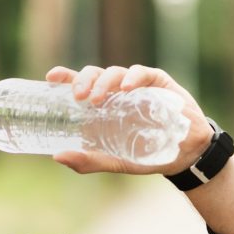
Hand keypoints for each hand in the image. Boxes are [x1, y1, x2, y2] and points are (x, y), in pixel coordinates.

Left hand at [44, 65, 213, 175]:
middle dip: (83, 80)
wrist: (183, 155)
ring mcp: (136, 85)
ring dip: (103, 82)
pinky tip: (126, 88)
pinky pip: (142, 73)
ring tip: (97, 99)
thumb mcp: (113, 161)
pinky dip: (132, 78)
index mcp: (102, 106)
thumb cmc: (145, 155)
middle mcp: (116, 92)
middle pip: (94, 75)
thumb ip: (87, 160)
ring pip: (114, 72)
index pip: (80, 85)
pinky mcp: (157, 82)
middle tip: (78, 96)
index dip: (65, 77)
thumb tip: (57, 156)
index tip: (50, 78)